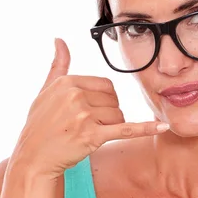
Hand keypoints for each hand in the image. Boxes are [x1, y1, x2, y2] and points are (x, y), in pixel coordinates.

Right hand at [10, 37, 168, 179]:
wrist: (34, 158)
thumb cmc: (40, 125)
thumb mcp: (45, 91)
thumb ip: (58, 65)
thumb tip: (59, 39)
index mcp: (67, 82)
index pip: (106, 85)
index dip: (105, 100)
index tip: (91, 111)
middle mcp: (75, 96)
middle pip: (114, 101)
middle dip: (108, 114)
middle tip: (89, 126)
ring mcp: (84, 116)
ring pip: (119, 116)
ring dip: (111, 127)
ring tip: (89, 135)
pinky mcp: (92, 136)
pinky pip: (126, 129)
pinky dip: (146, 128)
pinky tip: (163, 127)